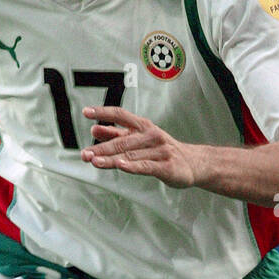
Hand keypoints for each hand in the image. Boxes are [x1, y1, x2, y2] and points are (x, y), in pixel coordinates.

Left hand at [81, 106, 203, 188]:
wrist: (193, 163)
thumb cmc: (162, 150)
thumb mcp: (140, 138)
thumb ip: (117, 135)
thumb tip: (94, 130)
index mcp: (143, 126)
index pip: (121, 115)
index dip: (103, 113)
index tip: (86, 112)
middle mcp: (151, 135)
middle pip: (122, 141)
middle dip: (102, 148)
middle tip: (85, 154)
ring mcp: (159, 151)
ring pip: (131, 155)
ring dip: (111, 159)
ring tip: (95, 161)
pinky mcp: (166, 166)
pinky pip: (146, 166)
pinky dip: (132, 166)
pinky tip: (120, 166)